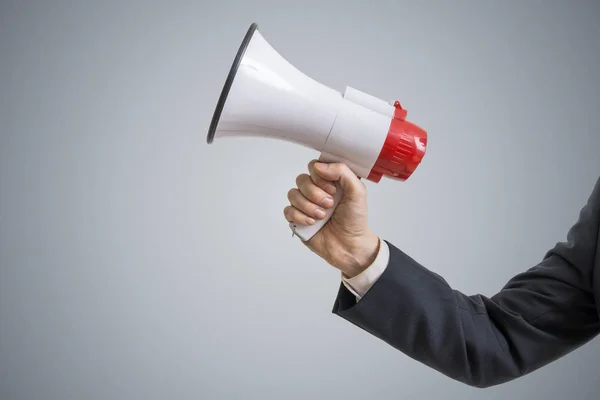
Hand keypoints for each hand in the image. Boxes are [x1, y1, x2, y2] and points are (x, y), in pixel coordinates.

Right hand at [284, 160, 379, 277]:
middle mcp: (316, 191)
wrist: (350, 246)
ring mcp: (305, 205)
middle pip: (301, 179)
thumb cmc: (355, 220)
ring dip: (308, 206)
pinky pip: (288, 210)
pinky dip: (300, 216)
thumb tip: (319, 166)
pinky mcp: (298, 219)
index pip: (314, 166)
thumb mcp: (358, 192)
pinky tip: (312, 223)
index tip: (332, 189)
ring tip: (322, 216)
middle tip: (329, 205)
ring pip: (293, 194)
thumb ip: (342, 172)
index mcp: (330, 181)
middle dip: (314, 193)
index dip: (319, 176)